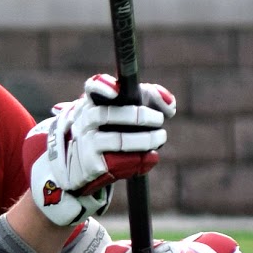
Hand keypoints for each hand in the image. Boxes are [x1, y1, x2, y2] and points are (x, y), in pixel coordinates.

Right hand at [24, 74, 174, 226]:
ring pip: (116, 140)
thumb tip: (169, 104)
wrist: (82, 166)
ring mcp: (85, 144)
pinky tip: (151, 157)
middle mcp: (83, 122)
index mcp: (91, 103)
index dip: (102, 86)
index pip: (92, 88)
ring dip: (143, 139)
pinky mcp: (92, 165)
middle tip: (158, 119)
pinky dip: (140, 159)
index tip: (116, 91)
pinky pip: (119, 162)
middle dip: (137, 116)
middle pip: (106, 114)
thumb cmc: (110, 131)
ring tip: (160, 137)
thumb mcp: (125, 111)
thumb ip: (150, 98)